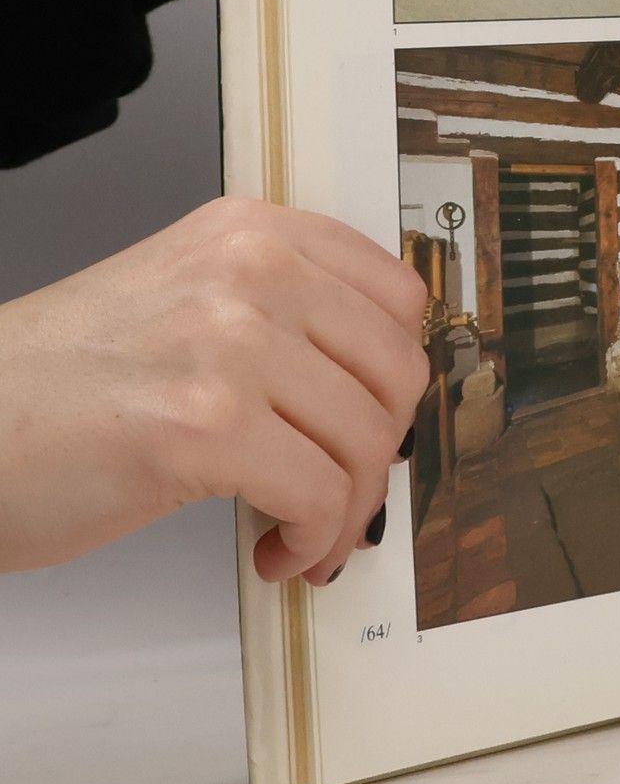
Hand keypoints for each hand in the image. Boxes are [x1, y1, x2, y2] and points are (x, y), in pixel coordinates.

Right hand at [0, 196, 427, 585]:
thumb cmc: (56, 383)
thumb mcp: (183, 299)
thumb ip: (279, 314)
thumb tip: (372, 382)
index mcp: (253, 233)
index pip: (399, 295)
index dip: (396, 374)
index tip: (375, 415)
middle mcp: (252, 272)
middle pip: (397, 371)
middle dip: (381, 450)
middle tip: (343, 488)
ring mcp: (232, 344)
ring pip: (368, 439)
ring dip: (347, 508)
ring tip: (303, 530)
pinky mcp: (208, 426)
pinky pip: (321, 495)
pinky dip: (312, 539)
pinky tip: (277, 550)